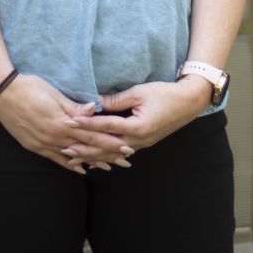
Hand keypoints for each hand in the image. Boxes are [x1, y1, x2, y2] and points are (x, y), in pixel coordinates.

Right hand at [0, 73, 133, 173]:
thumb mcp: (54, 94)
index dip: (111, 142)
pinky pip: (55, 158)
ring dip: (92, 161)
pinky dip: (70, 164)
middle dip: (108, 155)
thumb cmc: (30, 88)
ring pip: (74, 156)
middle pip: (87, 148)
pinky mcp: (35, 146)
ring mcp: (44, 143)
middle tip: (125, 162)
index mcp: (63, 122)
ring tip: (109, 167)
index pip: (93, 134)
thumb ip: (75, 106)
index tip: (127, 147)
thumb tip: (95, 110)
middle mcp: (55, 137)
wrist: (3, 94)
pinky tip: (81, 169)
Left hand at [66, 76, 210, 158]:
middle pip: (106, 146)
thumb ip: (116, 99)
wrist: (189, 103)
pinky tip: (96, 159)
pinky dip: (106, 155)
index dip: (86, 124)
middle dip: (84, 148)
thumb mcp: (139, 92)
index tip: (69, 122)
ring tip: (74, 158)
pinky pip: (120, 152)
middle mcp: (138, 140)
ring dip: (93, 155)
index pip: (105, 126)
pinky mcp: (143, 143)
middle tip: (64, 149)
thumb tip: (95, 102)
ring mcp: (141, 144)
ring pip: (112, 153)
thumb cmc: (165, 93)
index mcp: (137, 127)